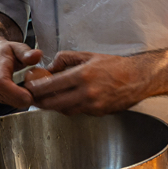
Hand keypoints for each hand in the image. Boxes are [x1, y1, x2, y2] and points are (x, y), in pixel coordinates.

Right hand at [0, 38, 41, 108]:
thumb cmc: (4, 51)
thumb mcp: (17, 47)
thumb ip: (27, 52)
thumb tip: (38, 55)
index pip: (2, 83)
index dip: (16, 92)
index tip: (30, 95)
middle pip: (5, 96)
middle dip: (23, 99)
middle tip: (38, 95)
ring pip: (8, 102)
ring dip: (22, 101)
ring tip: (34, 93)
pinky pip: (8, 102)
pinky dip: (19, 101)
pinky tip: (27, 95)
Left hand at [26, 51, 150, 115]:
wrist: (137, 79)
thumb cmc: (114, 66)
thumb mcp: (88, 56)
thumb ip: (66, 58)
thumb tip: (50, 66)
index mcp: (83, 75)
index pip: (52, 85)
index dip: (37, 88)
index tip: (29, 87)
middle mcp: (86, 92)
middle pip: (54, 103)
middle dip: (40, 102)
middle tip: (32, 99)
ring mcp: (92, 105)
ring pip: (64, 110)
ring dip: (53, 106)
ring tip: (46, 100)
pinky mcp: (98, 113)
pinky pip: (77, 112)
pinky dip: (68, 107)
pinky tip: (66, 101)